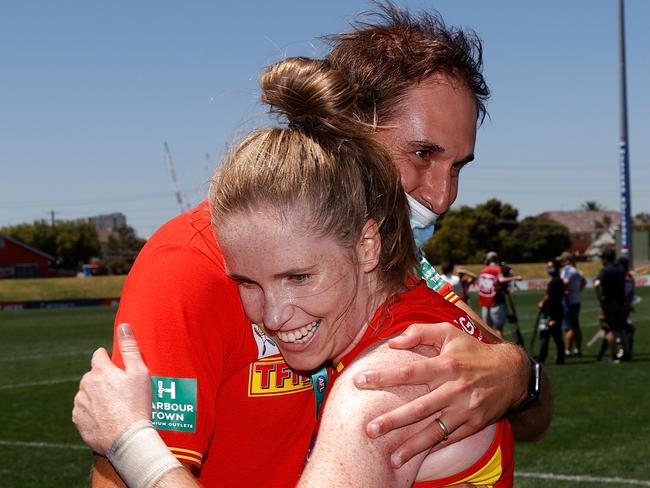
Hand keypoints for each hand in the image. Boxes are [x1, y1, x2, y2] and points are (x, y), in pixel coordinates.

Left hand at [72, 323, 151, 454]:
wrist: (126, 438)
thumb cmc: (136, 404)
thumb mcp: (139, 372)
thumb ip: (130, 348)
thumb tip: (123, 326)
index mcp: (100, 370)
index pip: (99, 355)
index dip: (109, 359)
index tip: (118, 367)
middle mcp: (85, 384)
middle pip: (93, 375)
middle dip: (104, 379)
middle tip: (122, 391)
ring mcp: (79, 403)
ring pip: (88, 392)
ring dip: (98, 395)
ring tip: (116, 406)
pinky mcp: (77, 420)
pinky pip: (84, 410)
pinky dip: (94, 411)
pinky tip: (108, 417)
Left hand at [353, 322, 526, 466]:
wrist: (512, 373)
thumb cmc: (473, 350)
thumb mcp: (449, 332)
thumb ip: (419, 332)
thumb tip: (392, 342)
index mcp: (446, 365)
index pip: (408, 371)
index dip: (382, 377)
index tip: (359, 381)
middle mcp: (455, 389)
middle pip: (418, 408)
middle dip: (392, 420)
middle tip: (369, 429)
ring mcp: (465, 410)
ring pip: (434, 431)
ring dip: (412, 446)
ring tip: (391, 457)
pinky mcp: (474, 425)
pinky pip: (449, 439)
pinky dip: (432, 448)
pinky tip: (415, 455)